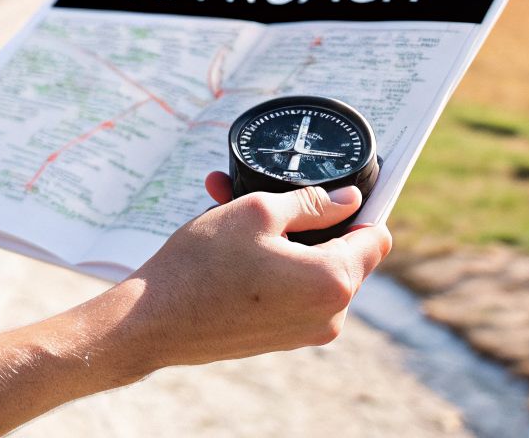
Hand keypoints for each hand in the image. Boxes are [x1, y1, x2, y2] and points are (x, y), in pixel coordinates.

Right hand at [75, 178, 390, 379]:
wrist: (153, 322)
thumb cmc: (201, 264)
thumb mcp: (255, 212)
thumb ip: (311, 203)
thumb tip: (349, 200)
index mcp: (333, 281)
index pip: (376, 235)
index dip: (357, 207)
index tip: (330, 190)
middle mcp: (330, 315)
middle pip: (342, 252)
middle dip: (306, 219)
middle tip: (259, 192)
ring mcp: (306, 332)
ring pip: (311, 269)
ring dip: (282, 239)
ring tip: (230, 209)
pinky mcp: (282, 339)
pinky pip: (291, 290)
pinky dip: (271, 264)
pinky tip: (229, 244)